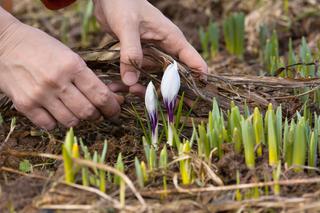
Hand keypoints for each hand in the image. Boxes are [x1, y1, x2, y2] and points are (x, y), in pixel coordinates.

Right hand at [0, 10, 121, 129]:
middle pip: (87, 112)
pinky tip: (57, 113)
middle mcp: (57, 82)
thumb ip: (87, 77)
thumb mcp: (69, 55)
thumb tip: (108, 97)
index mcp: (72, 66)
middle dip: (98, 115)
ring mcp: (40, 95)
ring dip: (79, 119)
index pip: (100, 95)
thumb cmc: (42, 48)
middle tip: (98, 113)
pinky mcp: (25, 105)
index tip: (115, 110)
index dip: (112, 107)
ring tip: (77, 111)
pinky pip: (50, 125)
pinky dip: (58, 122)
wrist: (4, 45)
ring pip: (71, 121)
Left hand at [93, 0, 207, 86]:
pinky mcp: (137, 57)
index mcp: (171, 39)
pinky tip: (116, 87)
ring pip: (153, 78)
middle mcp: (164, 49)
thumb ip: (131, 52)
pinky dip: (127, 82)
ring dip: (143, 88)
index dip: (198, 78)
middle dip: (169, 92)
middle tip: (165, 106)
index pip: (192, 60)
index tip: (198, 96)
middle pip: (174, 76)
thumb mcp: (127, 26)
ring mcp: (151, 54)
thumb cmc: (123, 3)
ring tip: (129, 93)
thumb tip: (131, 82)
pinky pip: (136, 74)